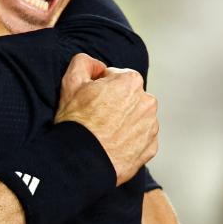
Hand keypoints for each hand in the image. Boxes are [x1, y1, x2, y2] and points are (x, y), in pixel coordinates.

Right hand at [55, 53, 158, 185]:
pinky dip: (130, 140)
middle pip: (129, 97)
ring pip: (136, 117)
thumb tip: (97, 66)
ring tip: (104, 132)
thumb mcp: (71, 82)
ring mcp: (151, 126)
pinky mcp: (150, 147)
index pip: (116, 77)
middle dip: (116, 103)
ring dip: (124, 121)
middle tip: (96, 118)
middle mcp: (147, 102)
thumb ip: (85, 62)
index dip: (100, 87)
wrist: (82, 161)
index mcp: (131, 82)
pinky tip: (113, 144)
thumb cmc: (77, 123)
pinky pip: (141, 138)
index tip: (91, 101)